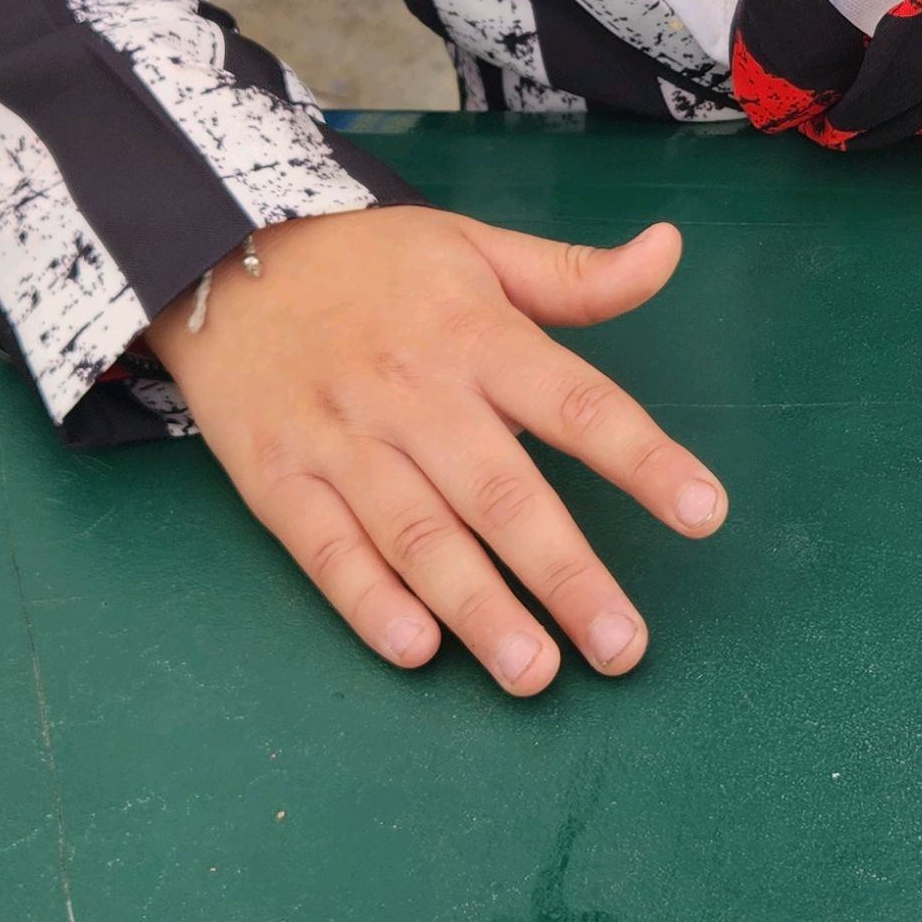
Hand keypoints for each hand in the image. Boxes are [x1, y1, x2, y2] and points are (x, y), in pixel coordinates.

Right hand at [145, 203, 726, 690]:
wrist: (217, 253)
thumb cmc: (368, 264)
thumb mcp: (474, 247)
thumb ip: (576, 274)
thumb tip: (669, 249)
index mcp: (476, 335)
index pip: (577, 401)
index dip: (643, 458)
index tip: (704, 512)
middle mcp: (414, 392)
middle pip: (501, 492)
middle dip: (565, 575)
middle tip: (622, 646)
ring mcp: (341, 440)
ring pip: (417, 534)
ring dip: (477, 609)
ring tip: (534, 674)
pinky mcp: (278, 478)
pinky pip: (325, 548)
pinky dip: (366, 600)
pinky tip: (414, 649)